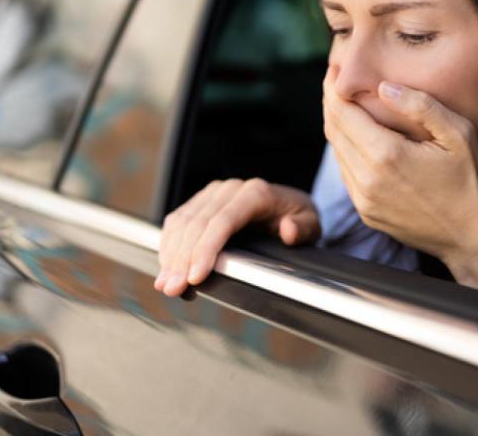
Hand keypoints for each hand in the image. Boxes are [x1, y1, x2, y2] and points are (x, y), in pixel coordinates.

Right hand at [154, 178, 319, 296]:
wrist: (288, 204)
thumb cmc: (298, 216)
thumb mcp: (311, 223)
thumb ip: (303, 228)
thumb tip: (288, 230)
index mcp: (256, 193)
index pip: (222, 221)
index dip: (205, 250)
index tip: (195, 277)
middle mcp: (230, 189)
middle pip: (197, 224)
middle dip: (182, 259)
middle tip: (173, 288)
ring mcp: (213, 194)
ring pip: (182, 223)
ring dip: (170, 255)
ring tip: (165, 283)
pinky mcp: (201, 201)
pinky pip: (178, 221)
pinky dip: (169, 245)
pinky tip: (166, 266)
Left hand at [322, 64, 477, 269]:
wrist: (474, 237)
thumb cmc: (472, 183)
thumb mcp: (458, 134)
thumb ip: (420, 106)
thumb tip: (384, 87)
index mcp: (386, 155)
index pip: (342, 112)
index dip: (333, 88)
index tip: (333, 69)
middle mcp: (367, 179)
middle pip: (333, 130)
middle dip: (331, 102)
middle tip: (334, 80)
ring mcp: (364, 200)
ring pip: (337, 153)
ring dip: (337, 127)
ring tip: (344, 105)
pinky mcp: (367, 213)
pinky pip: (347, 175)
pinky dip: (346, 151)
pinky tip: (358, 139)